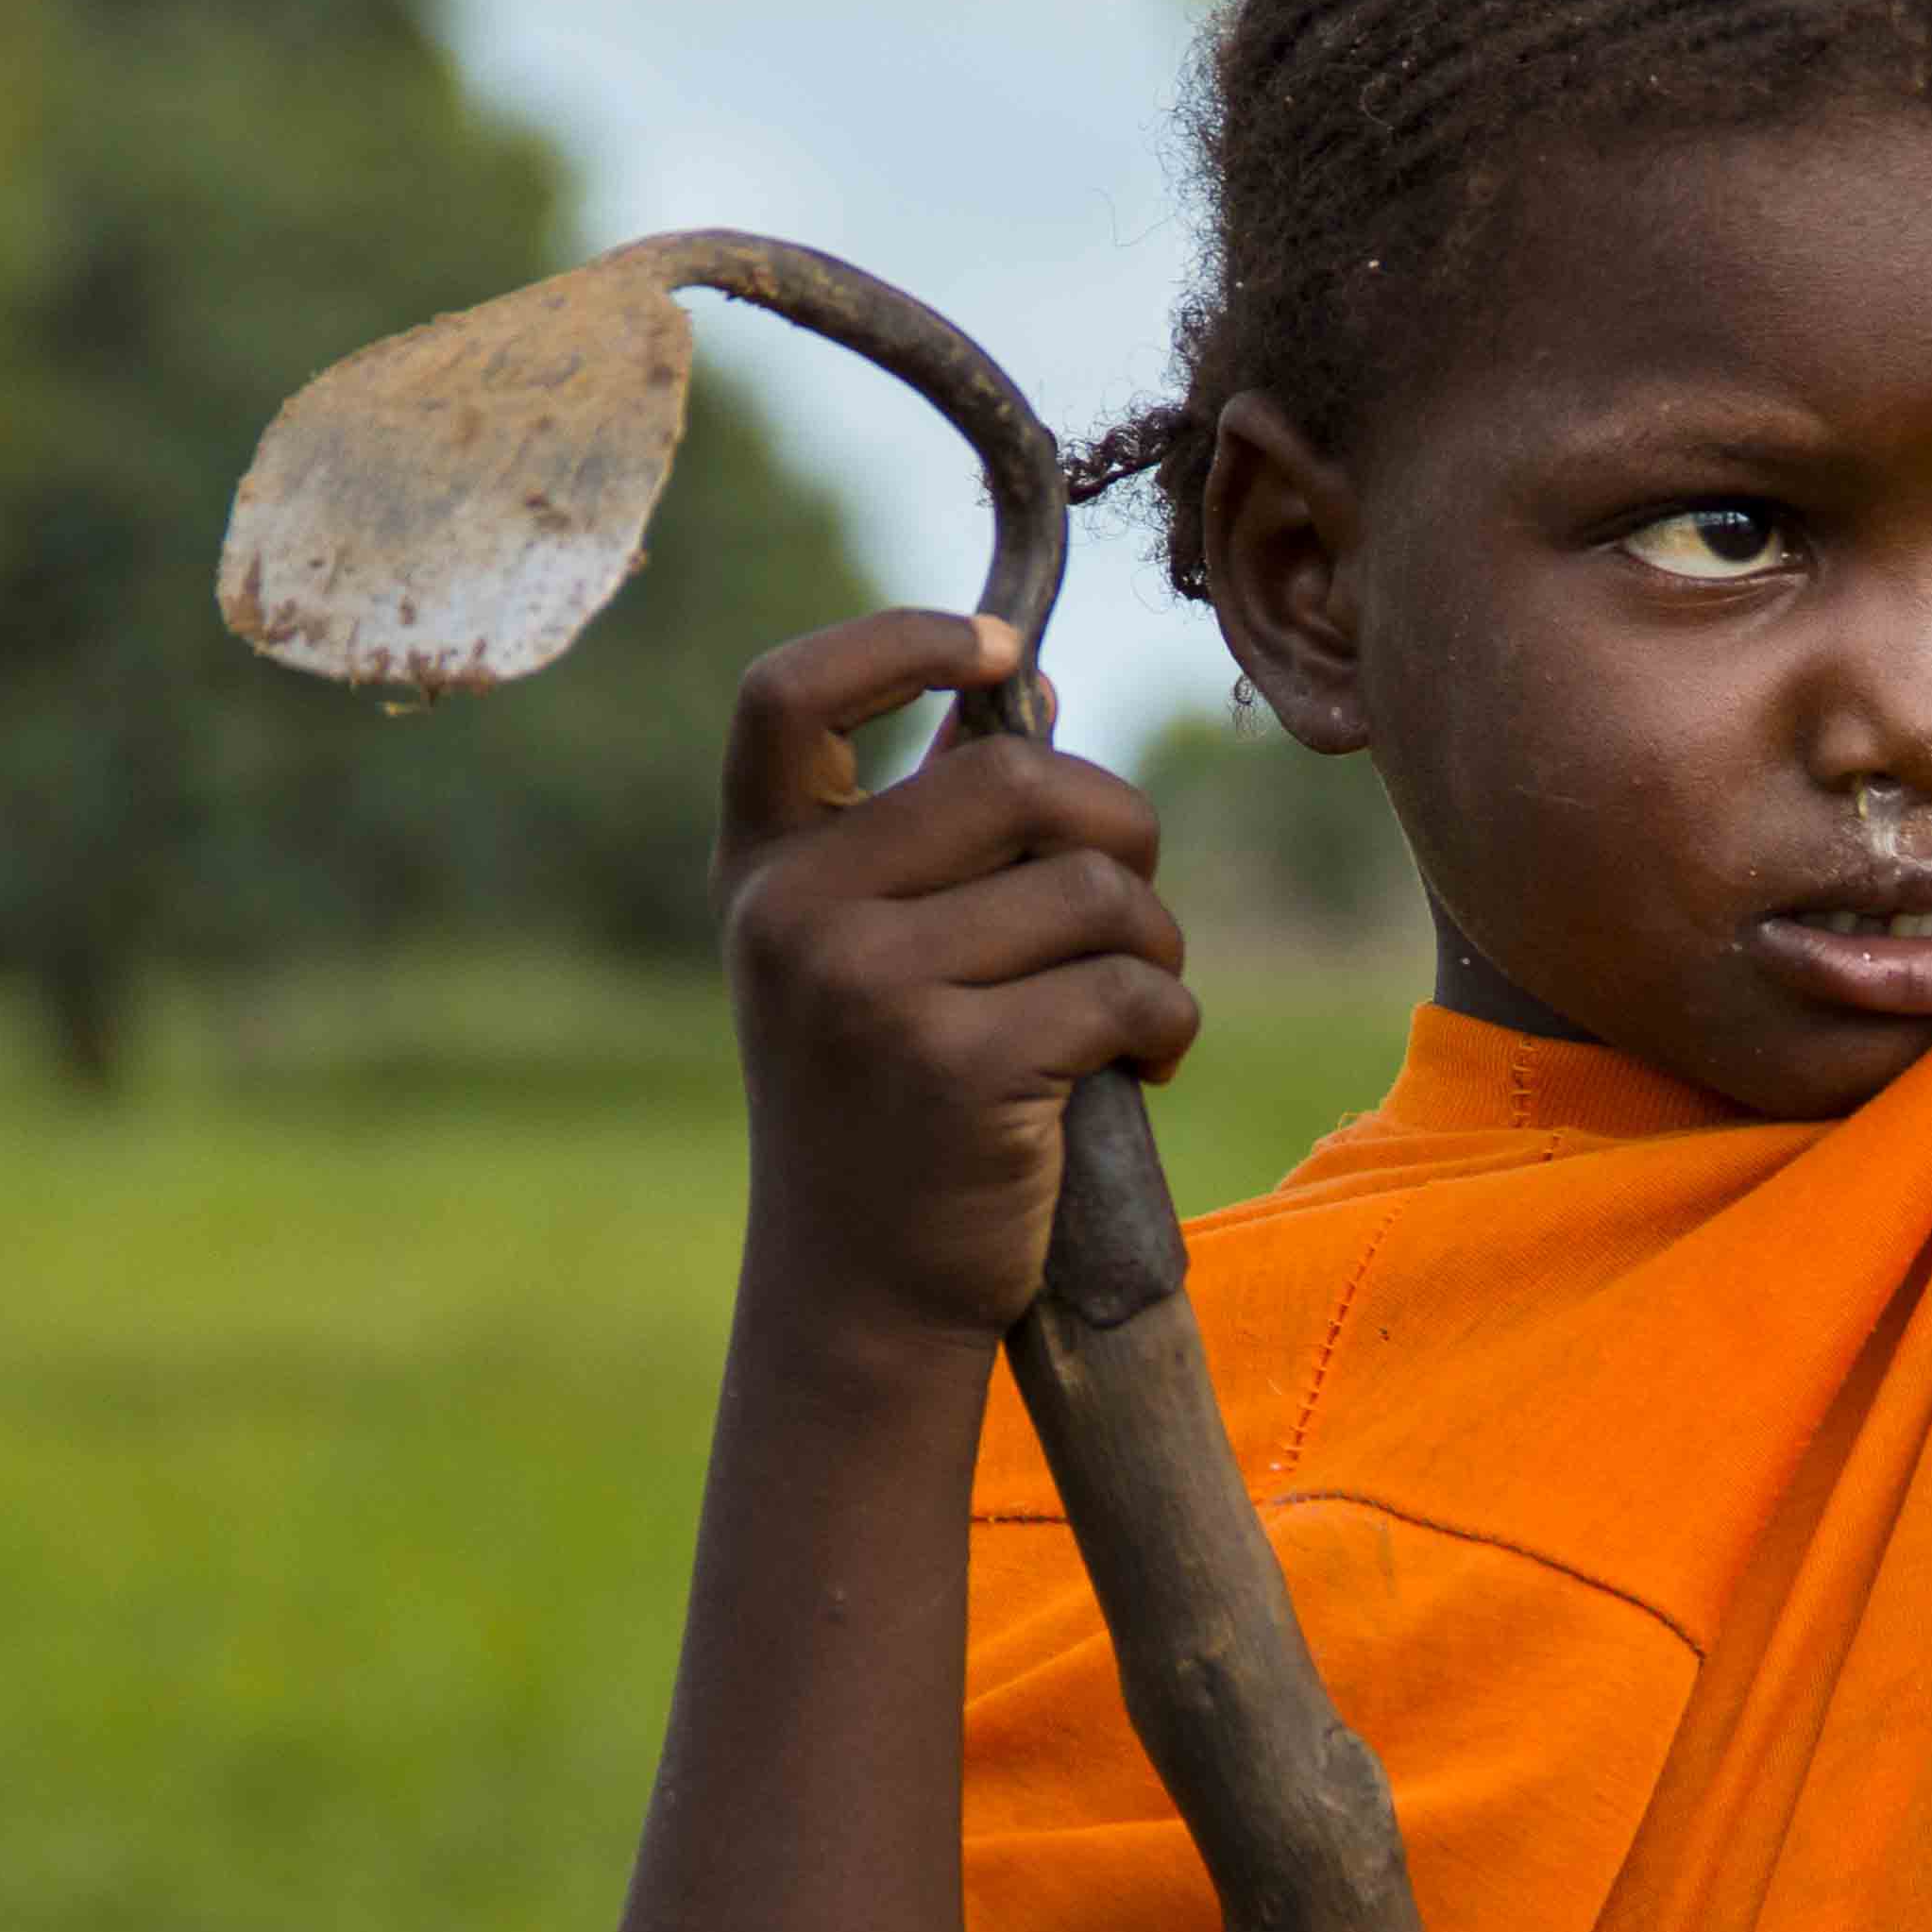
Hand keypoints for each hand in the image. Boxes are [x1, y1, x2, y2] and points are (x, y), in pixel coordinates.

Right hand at [714, 609, 1200, 1351]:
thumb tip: (1026, 683)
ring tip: (1135, 1001)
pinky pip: (1126, 986)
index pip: (785, 694)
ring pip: (1092, 888)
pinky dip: (1166, 1022)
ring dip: (1154, 941)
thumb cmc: (885, 1104)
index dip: (899, 640)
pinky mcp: (956, 1068)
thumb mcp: (862, 953)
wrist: (860, 1291)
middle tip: (1131, 904)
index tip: (997, 649)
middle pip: (1014, 778)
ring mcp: (868, 989)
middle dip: (1118, 827)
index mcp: (764, 869)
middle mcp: (796, 915)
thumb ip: (930, 823)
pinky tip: (1142, 1065)